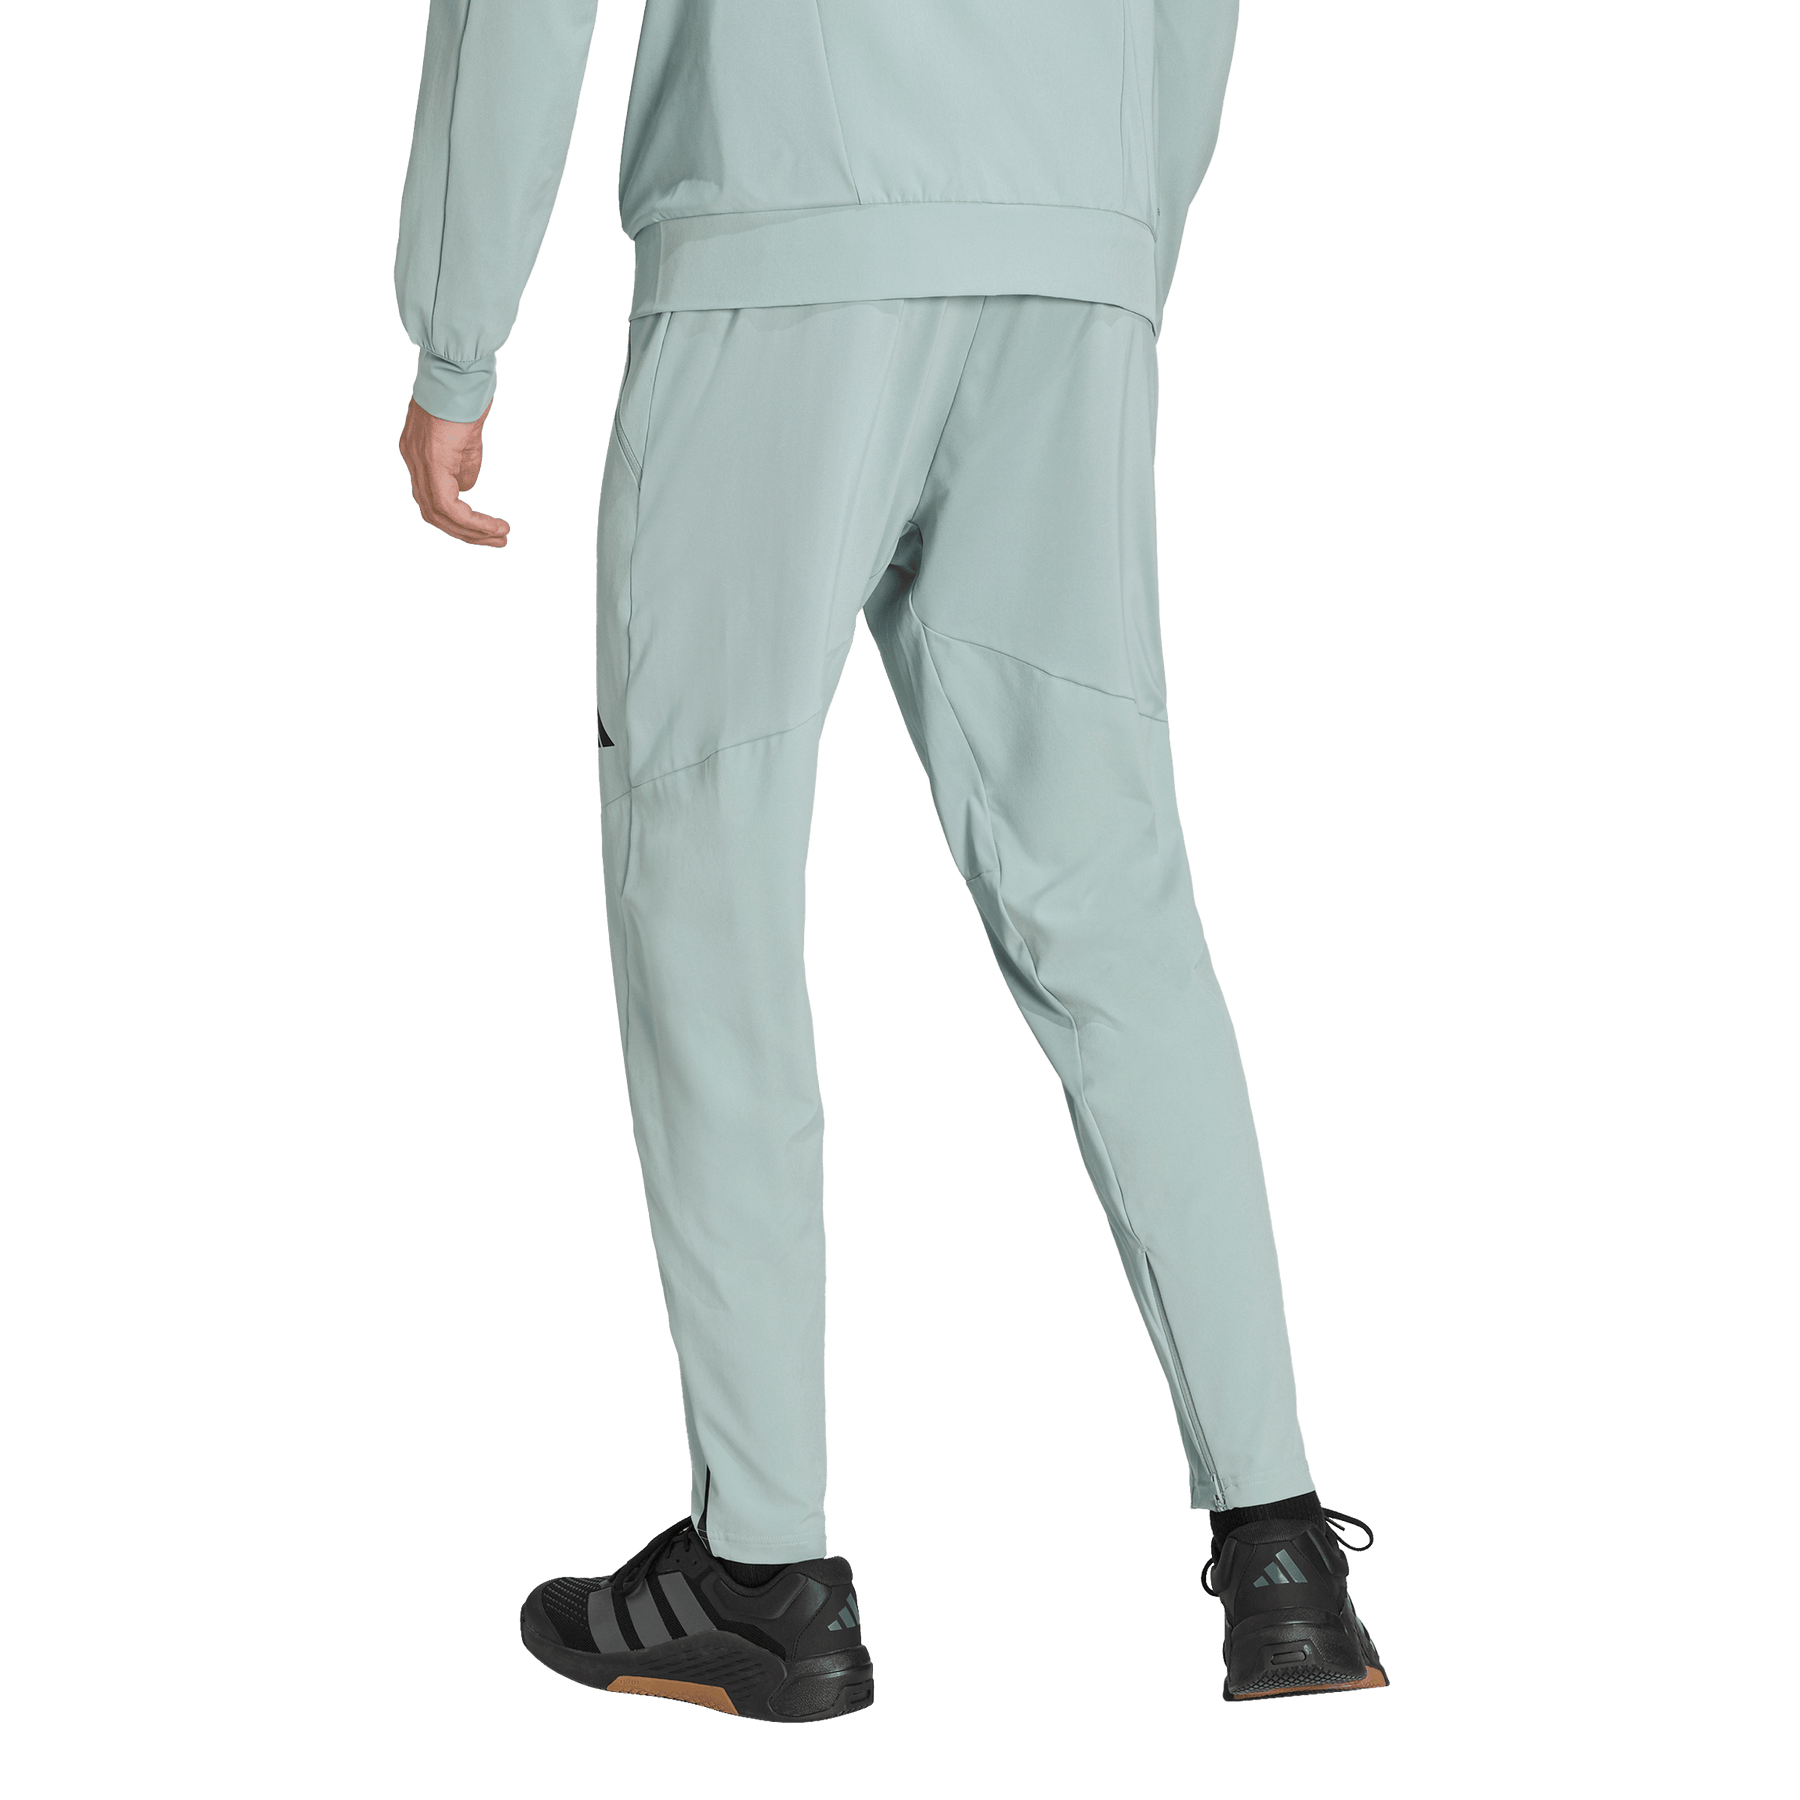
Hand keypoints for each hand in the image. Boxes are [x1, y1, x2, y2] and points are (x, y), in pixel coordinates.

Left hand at [397, 399, 510, 548]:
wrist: (460, 367)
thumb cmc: (466, 391)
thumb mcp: (465, 436)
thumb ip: (463, 464)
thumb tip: (466, 488)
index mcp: (418, 453)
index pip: (433, 499)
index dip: (460, 521)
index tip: (488, 528)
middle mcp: (412, 459)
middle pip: (434, 513)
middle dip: (468, 533)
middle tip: (499, 540)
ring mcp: (418, 460)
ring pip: (440, 514)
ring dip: (473, 532)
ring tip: (501, 536)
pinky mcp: (431, 460)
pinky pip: (448, 505)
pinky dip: (473, 521)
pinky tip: (494, 525)